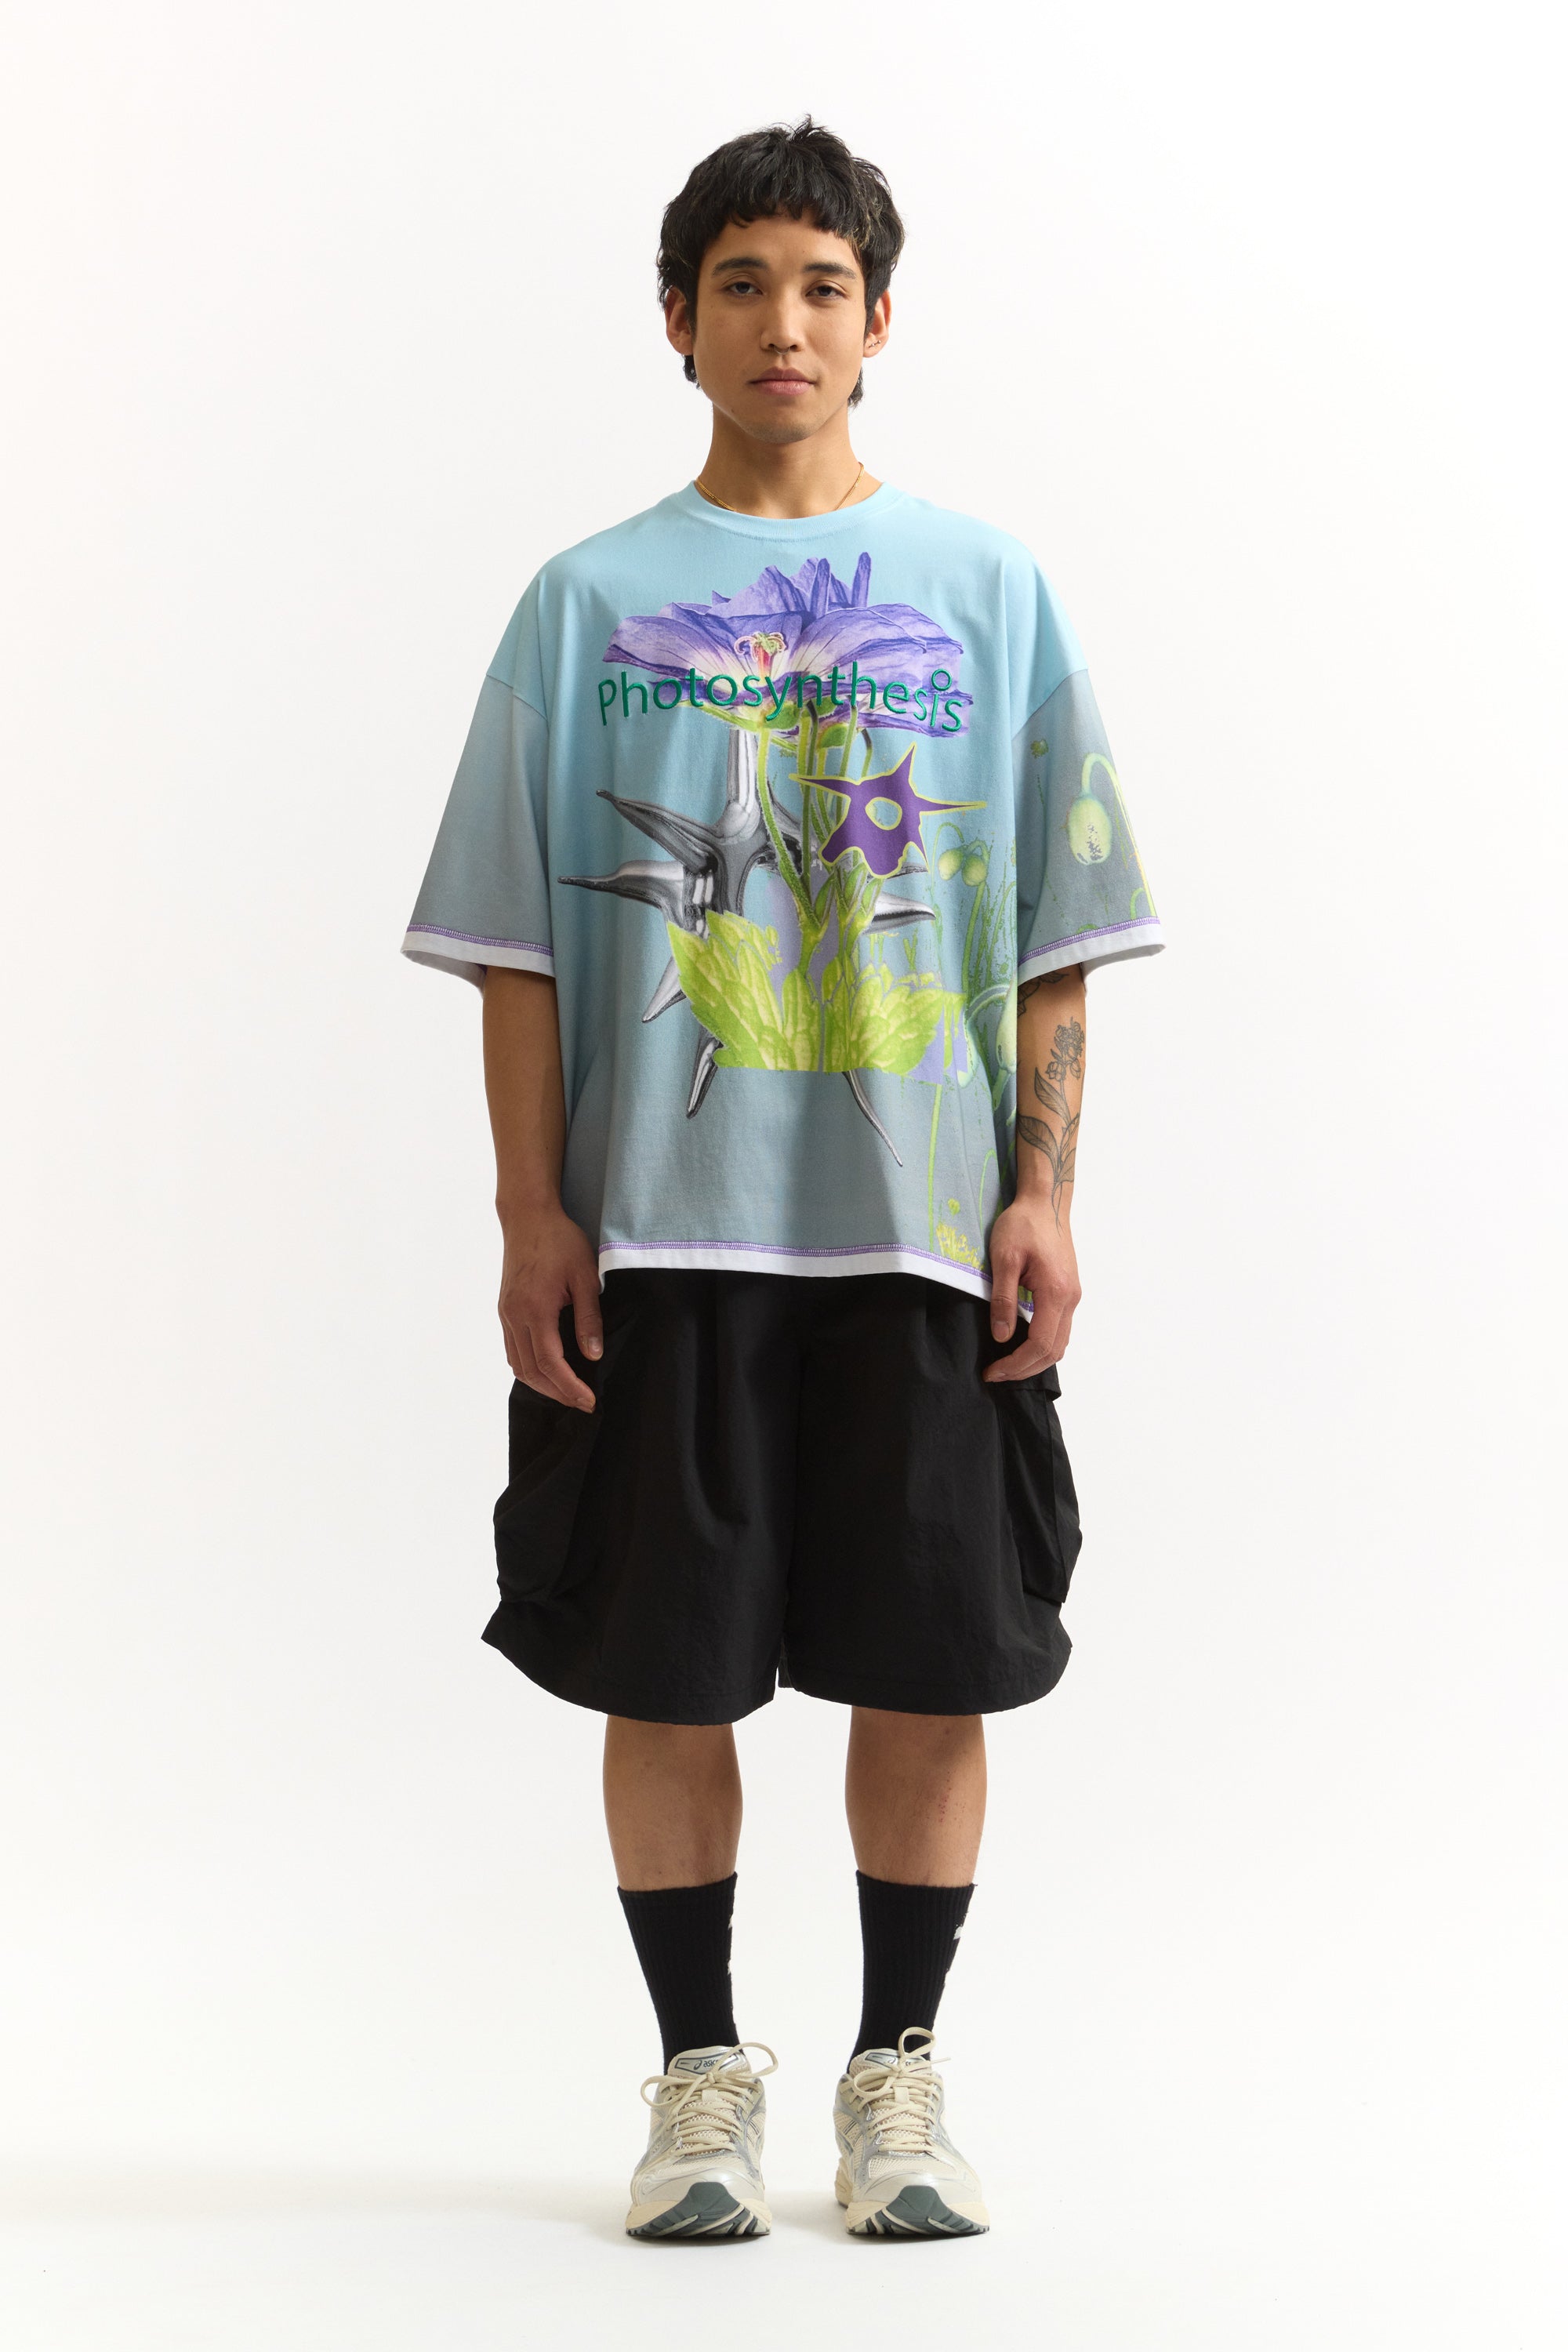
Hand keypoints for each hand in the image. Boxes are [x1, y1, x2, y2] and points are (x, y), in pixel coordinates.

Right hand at [497, 1205, 603, 1409]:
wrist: (528, 1216)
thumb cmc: (560, 1240)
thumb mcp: (584, 1275)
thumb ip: (589, 1317)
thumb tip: (592, 1354)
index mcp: (534, 1309)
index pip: (550, 1362)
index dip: (569, 1387)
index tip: (589, 1401)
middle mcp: (514, 1315)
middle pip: (530, 1371)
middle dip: (556, 1393)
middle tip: (582, 1403)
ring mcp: (506, 1313)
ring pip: (517, 1364)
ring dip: (541, 1384)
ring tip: (566, 1392)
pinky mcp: (505, 1309)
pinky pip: (511, 1349)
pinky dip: (528, 1368)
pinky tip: (546, 1371)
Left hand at [982, 1199, 1080, 1380]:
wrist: (1045, 1202)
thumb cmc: (1022, 1225)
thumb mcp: (1003, 1259)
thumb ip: (1003, 1299)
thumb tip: (1002, 1337)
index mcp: (1056, 1292)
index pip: (1040, 1344)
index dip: (1015, 1365)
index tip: (992, 1371)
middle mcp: (1070, 1299)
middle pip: (1054, 1351)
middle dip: (1025, 1369)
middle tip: (996, 1374)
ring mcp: (1073, 1296)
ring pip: (1060, 1343)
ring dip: (1035, 1360)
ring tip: (1007, 1365)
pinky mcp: (1068, 1291)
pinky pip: (1060, 1329)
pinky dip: (1043, 1345)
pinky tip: (1022, 1345)